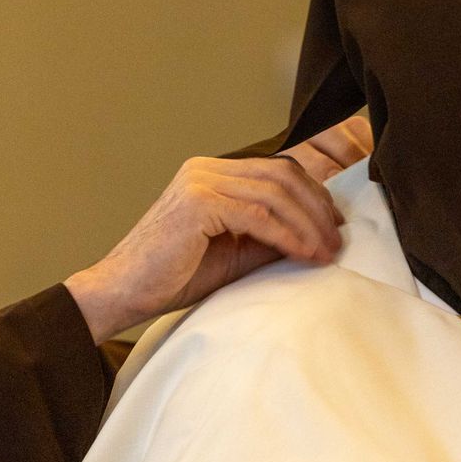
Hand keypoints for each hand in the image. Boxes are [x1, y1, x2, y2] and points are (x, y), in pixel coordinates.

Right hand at [61, 118, 371, 341]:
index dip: (313, 194)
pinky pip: (259, 215)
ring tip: (326, 251)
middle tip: (337, 240)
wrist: (123, 292)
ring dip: (308, 224)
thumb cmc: (172, 277)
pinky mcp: (198, 202)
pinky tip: (305, 253)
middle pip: (282, 175)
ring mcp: (200, 181)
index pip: (277, 170)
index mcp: (212, 174)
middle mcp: (206, 169)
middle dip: (318, 208)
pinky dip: (288, 235)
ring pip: (275, 193)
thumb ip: (268, 237)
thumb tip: (317, 236)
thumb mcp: (234, 253)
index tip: (336, 223)